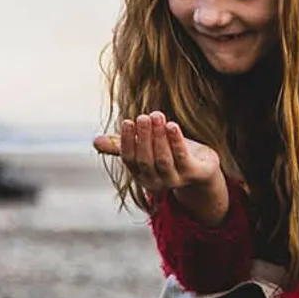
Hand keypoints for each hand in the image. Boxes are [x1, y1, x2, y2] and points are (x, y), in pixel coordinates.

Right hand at [92, 112, 228, 222]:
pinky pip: (183, 157)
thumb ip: (123, 145)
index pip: (130, 159)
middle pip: (146, 160)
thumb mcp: (147, 147)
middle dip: (143, 137)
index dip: (127, 141)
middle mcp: (156, 182)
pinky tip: (172, 125)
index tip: (128, 121)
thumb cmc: (170, 153)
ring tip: (157, 116)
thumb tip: (95, 141)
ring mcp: (176, 180)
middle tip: (143, 117)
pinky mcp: (194, 174)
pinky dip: (176, 141)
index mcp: (141, 175)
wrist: (203, 167)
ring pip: (163, 160)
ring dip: (159, 137)